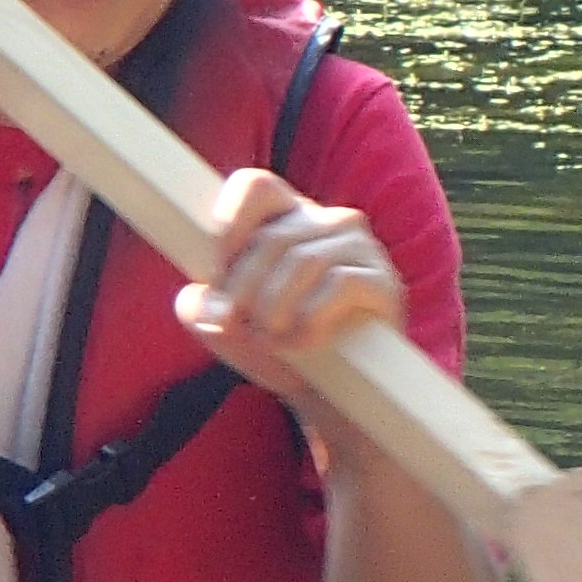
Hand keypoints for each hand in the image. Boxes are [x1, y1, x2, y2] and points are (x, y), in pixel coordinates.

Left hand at [178, 165, 404, 408]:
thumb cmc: (278, 350)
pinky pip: (340, 285)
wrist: (333, 395)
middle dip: (243, 287)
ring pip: (304, 261)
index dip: (229, 220)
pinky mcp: (384, 282)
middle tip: (231, 323)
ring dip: (274, 309)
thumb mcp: (228, 331)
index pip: (256, 186)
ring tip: (270, 341)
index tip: (212, 270)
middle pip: (273, 238)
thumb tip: (197, 300)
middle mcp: (327, 222)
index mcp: (286, 219)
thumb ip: (198, 310)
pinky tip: (302, 345)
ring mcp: (360, 248)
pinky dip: (312, 321)